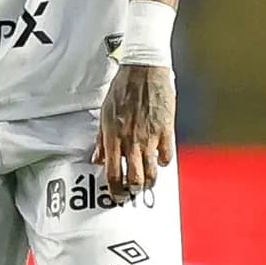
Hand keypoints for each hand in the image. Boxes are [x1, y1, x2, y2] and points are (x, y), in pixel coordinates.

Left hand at [93, 64, 174, 199]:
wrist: (144, 69)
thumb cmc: (123, 87)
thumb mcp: (105, 112)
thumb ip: (102, 138)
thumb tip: (98, 158)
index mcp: (113, 135)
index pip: (113, 173)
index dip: (115, 189)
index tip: (117, 195)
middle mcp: (132, 139)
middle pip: (135, 178)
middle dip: (134, 190)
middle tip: (132, 191)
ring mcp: (151, 136)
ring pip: (153, 172)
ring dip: (149, 181)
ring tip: (147, 181)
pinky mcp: (166, 130)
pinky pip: (167, 156)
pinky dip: (163, 162)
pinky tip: (159, 159)